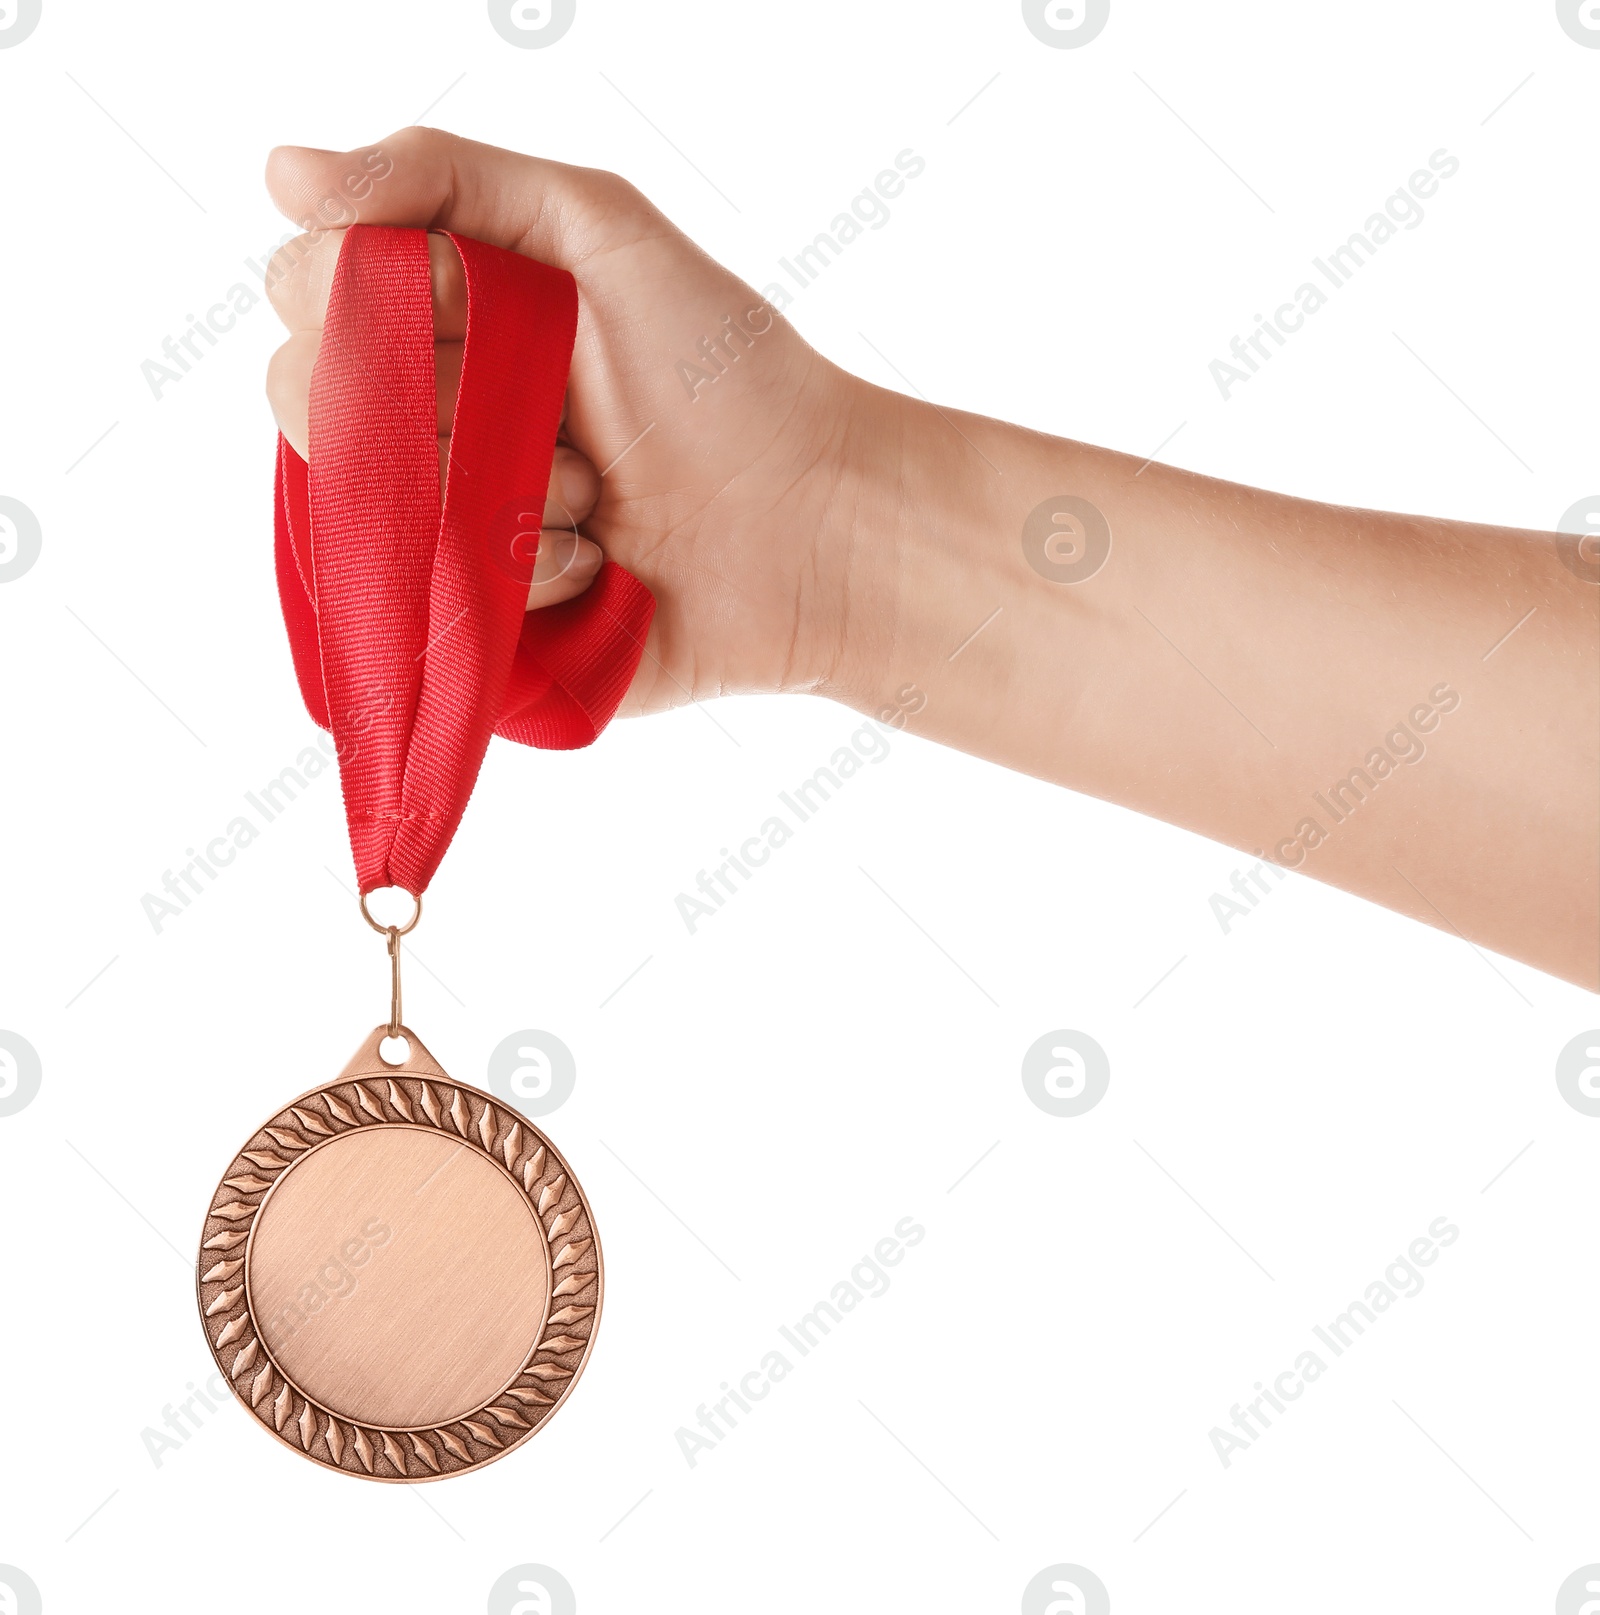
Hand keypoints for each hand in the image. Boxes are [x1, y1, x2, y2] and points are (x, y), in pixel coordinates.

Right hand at [264, 126, 877, 715]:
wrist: (808, 528)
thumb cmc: (720, 373)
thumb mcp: (594, 226)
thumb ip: (441, 176)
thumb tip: (280, 172)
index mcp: (436, 318)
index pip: (306, 289)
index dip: (376, 296)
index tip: (487, 303)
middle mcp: (421, 420)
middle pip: (309, 398)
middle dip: (448, 398)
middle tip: (560, 407)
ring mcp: (438, 526)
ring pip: (365, 503)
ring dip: (497, 487)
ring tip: (595, 493)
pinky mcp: (467, 620)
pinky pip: (424, 600)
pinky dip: (523, 571)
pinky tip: (597, 563)